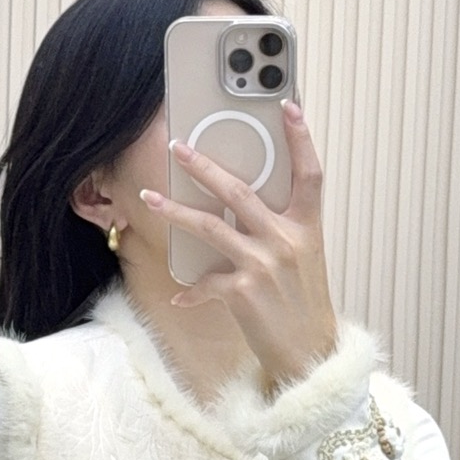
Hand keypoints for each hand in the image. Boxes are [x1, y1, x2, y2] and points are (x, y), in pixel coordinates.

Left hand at [139, 100, 337, 391]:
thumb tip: (243, 207)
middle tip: (178, 145)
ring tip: (149, 196)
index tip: (290, 104)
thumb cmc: (303, 307)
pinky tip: (179, 297)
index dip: (301, 138)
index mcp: (307, 228)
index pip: (309, 173)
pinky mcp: (242, 291)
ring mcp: (264, 264)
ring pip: (209, 226)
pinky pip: (205, 282)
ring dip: (175, 210)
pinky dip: (191, 291)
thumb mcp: (303, 261)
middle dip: (204, 166)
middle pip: (240, 191)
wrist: (310, 355)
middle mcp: (287, 240)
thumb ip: (280, 231)